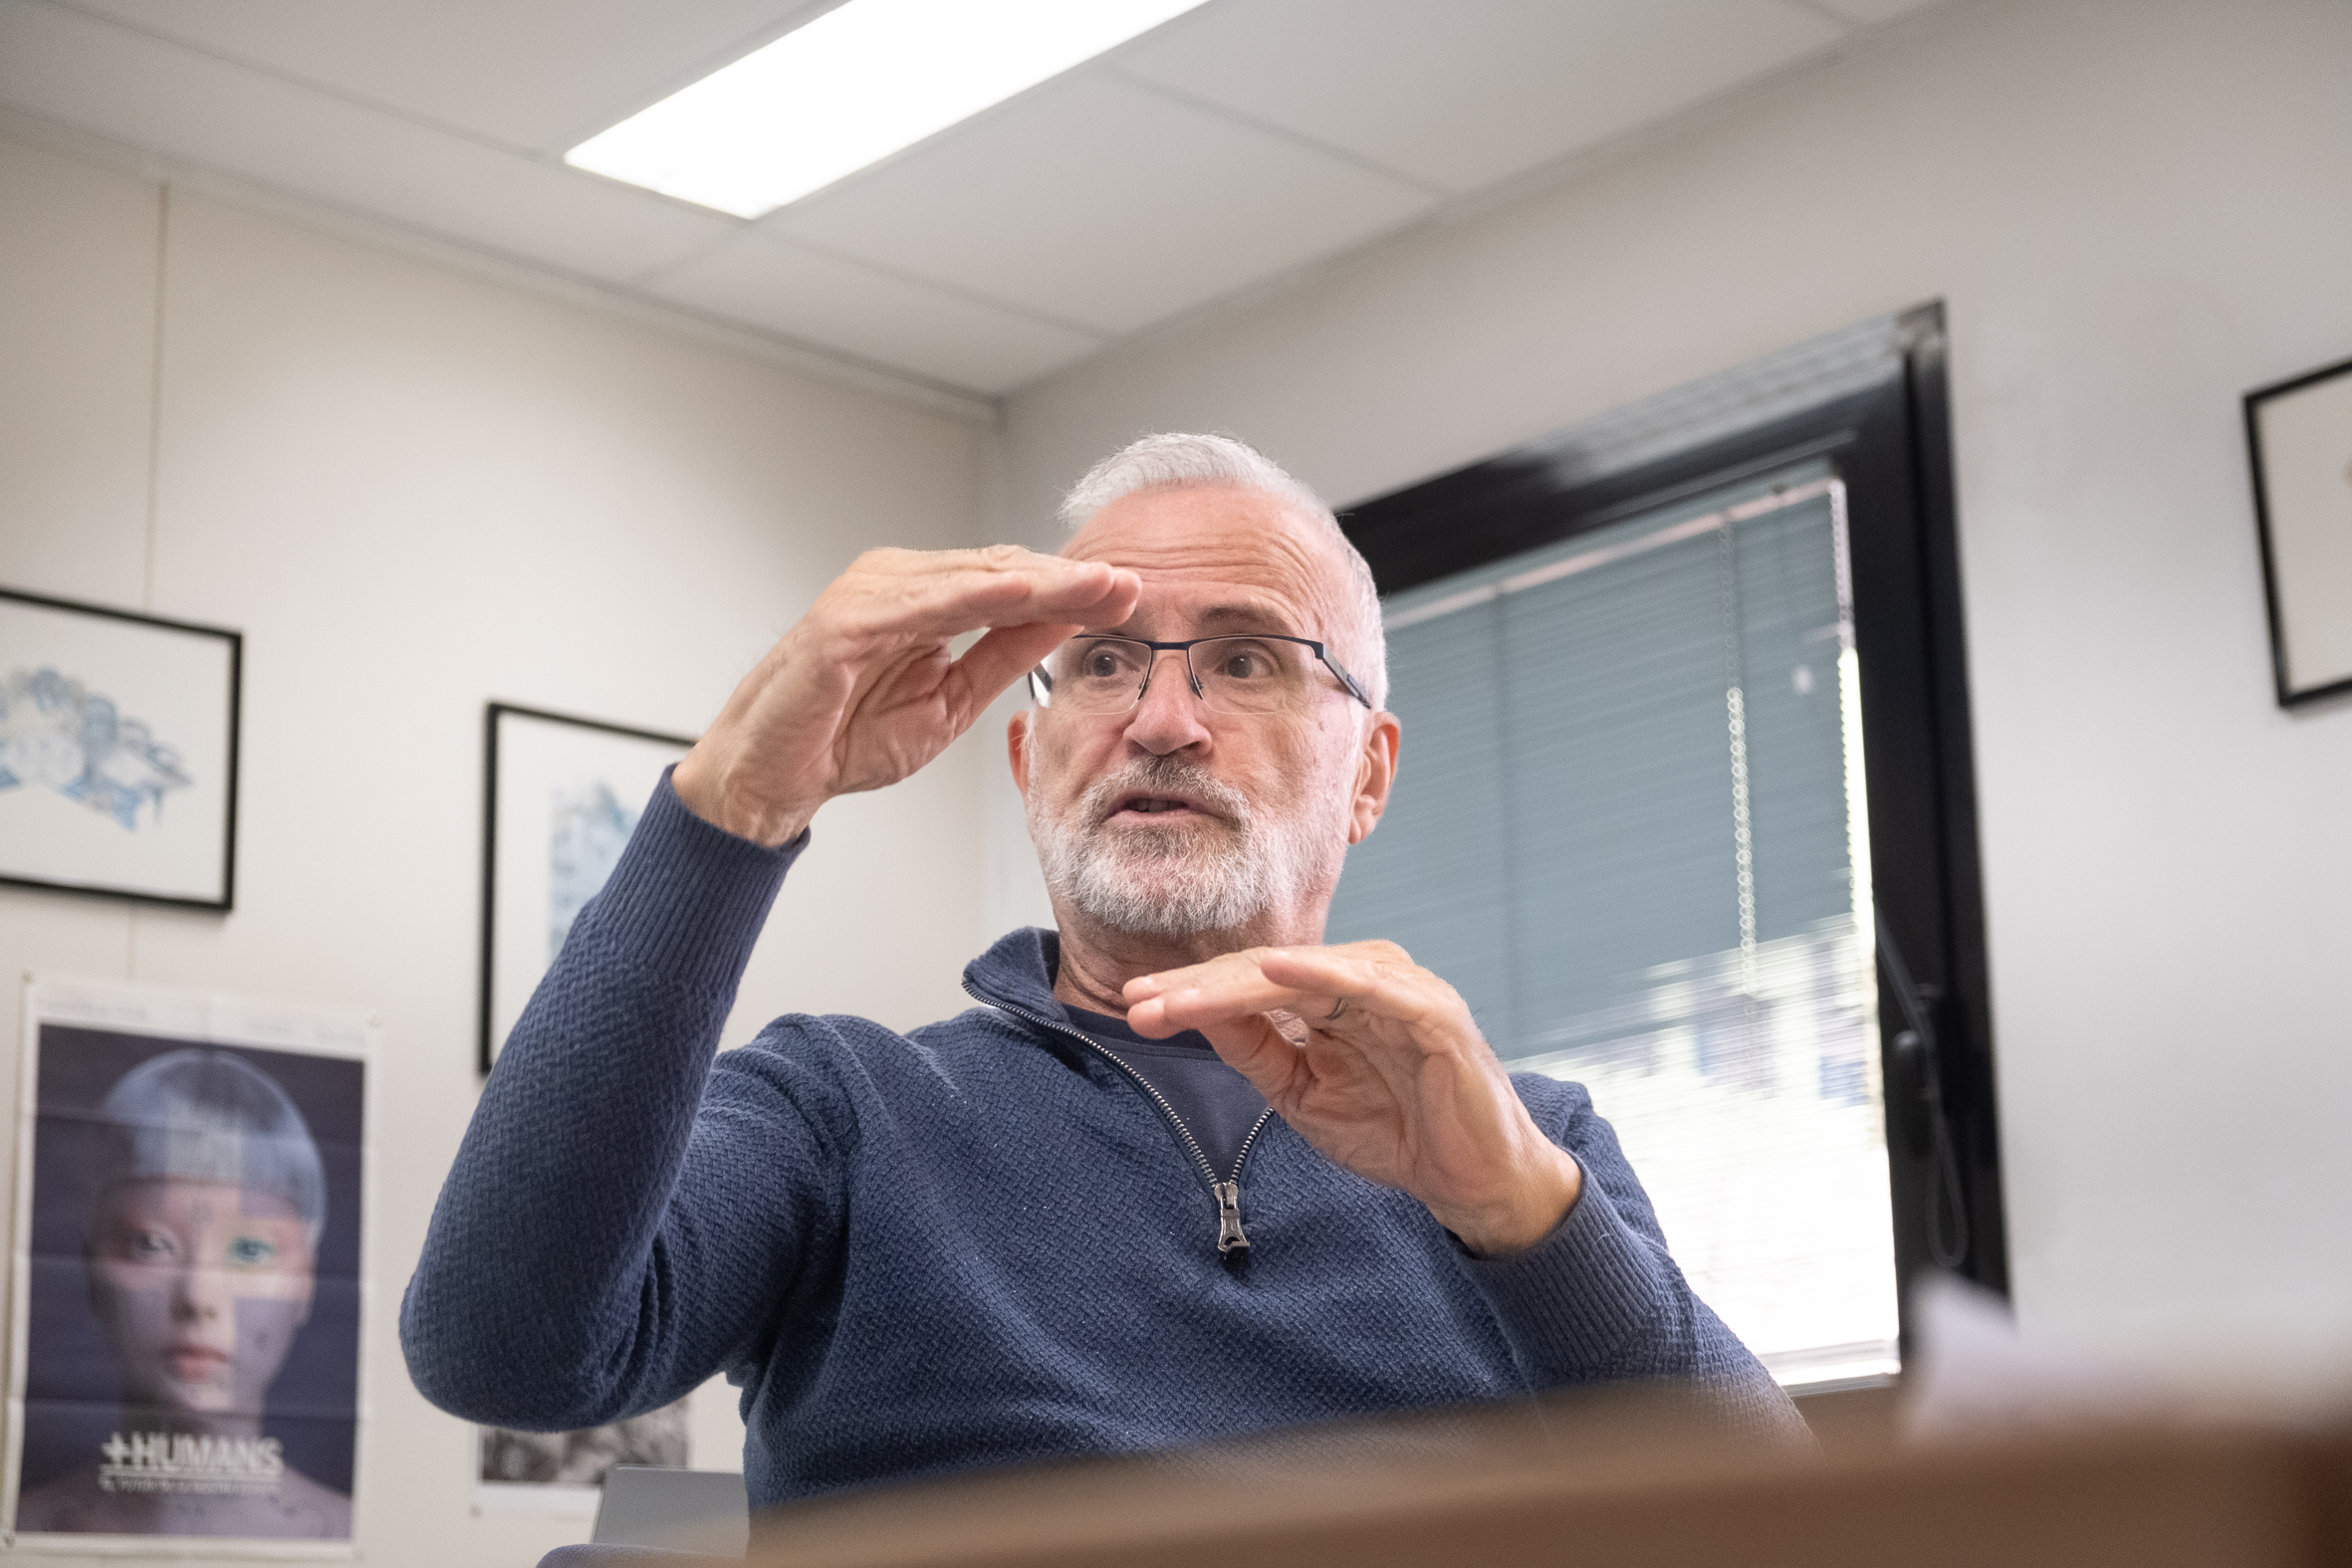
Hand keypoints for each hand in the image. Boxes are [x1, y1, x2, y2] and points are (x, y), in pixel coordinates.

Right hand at [674, 546, 1139, 844]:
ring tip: (1095, 585)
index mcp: (922, 599)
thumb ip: (1001, 655)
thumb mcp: (950, 700)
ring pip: (970, 578)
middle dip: (1068, 578)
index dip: (1070, 588)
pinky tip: (1021, 594)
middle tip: (1130, 582)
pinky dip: (973, 596)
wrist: (772, 778)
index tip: (1128, 594)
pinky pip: (921, 604)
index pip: (1009, 583)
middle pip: (999, 570)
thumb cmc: (845, 737)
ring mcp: (868, 596)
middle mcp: (896, 583)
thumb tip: (1063, 622)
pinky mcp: (844, 623)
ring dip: (1038, 581)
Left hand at [1124, 942, 1581, 1255]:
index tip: (1133, 1005)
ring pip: (1305, 975)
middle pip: (1266, 973)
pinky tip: (1276, 971)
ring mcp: (1400, 989)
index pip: (1249, 984)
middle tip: (1137, 1000)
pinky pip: (1372, 986)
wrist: (1473, 1181)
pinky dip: (1325, 975)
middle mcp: (1364, 977)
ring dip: (1236, 985)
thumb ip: (1257, 1051)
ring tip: (1180, 998)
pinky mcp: (1432, 1012)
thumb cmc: (1394, 1129)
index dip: (1191, 994)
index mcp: (1333, 993)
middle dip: (1197, 988)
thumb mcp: (1303, 1094)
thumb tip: (1194, 1015)